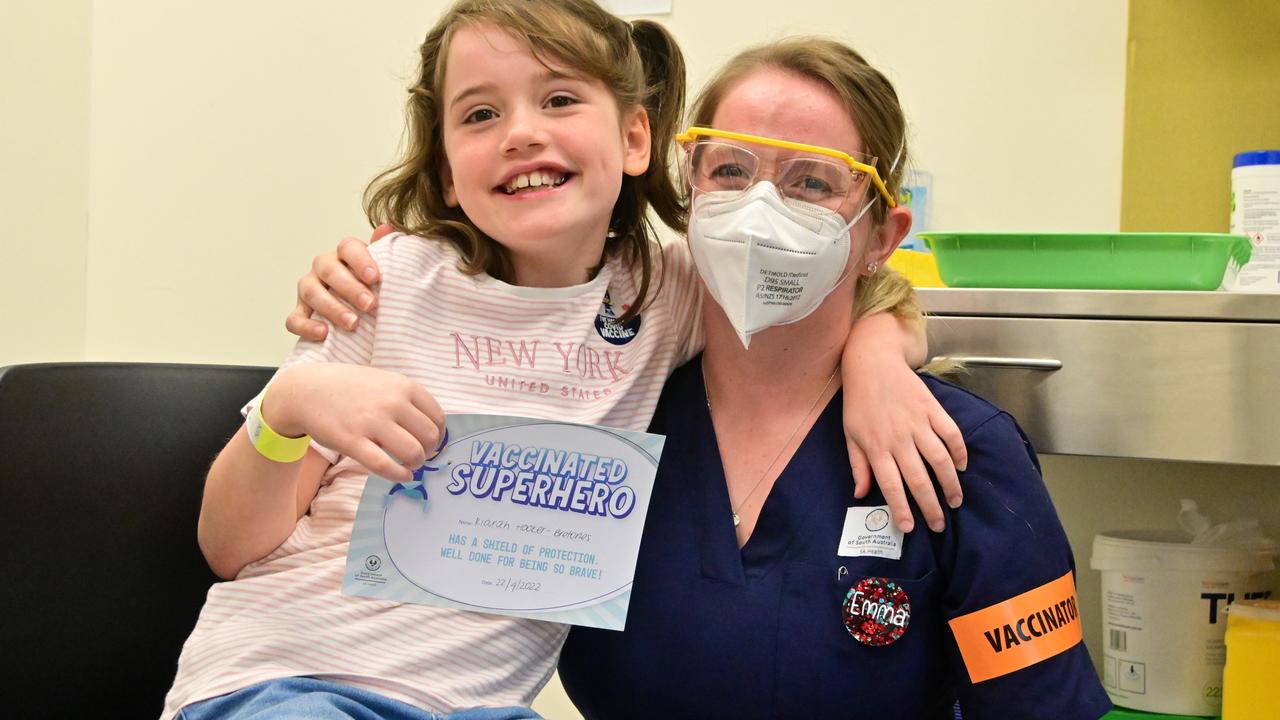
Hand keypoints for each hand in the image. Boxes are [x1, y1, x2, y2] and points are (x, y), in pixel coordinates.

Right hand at [265, 363, 444, 481]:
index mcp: (403, 386)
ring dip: (416, 464)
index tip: (432, 443)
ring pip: (413, 453)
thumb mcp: (383, 381)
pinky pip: (385, 466)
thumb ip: (406, 399)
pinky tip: (402, 475)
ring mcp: (372, 422)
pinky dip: (400, 475)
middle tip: (420, 455)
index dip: (439, 435)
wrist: (305, 390)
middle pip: (430, 437)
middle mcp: (392, 402)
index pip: (437, 417)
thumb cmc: (348, 388)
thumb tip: (431, 428)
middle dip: (429, 451)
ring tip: (409, 465)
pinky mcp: (352, 441)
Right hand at [285, 223, 393, 340]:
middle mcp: (323, 268)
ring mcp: (308, 289)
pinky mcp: (300, 312)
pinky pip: (294, 319)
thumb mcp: (383, 270)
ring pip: (311, 292)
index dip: (361, 261)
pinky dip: (306, 326)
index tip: (376, 278)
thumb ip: (384, 250)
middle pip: (329, 270)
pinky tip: (324, 334)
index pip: (348, 247)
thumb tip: (386, 227)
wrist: (359, 311)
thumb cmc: (372, 288)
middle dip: (350, 288)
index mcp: (344, 254)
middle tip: (370, 305)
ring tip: (353, 324)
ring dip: (332, 308)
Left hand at [841, 342, 966, 533]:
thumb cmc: (859, 402)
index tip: (910, 527)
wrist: (873, 364)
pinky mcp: (933, 409)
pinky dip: (960, 452)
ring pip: (940, 460)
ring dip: (950, 485)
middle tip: (938, 525)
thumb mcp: (850, 434)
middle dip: (930, 507)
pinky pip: (952, 434)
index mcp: (876, 447)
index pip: (891, 486)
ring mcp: (918, 423)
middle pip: (919, 479)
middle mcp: (899, 438)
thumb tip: (860, 494)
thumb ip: (858, 466)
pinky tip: (961, 467)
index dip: (901, 509)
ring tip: (955, 501)